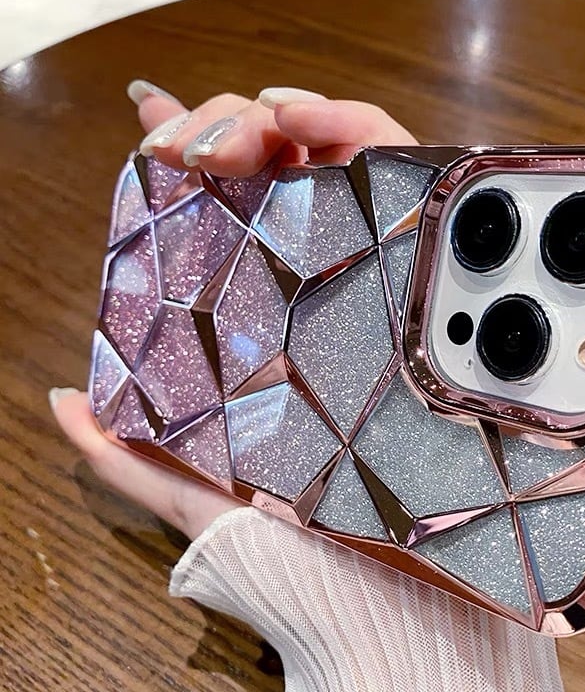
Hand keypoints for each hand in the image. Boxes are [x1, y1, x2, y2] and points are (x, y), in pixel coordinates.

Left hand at [51, 80, 416, 538]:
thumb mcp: (193, 496)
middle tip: (201, 141)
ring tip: (255, 123)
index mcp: (265, 325)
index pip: (228, 221)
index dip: (191, 162)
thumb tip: (62, 404)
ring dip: (282, 122)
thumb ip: (127, 460)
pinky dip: (349, 128)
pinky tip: (306, 128)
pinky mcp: (415, 265)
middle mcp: (317, 290)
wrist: (381, 569)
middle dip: (234, 130)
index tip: (154, 133)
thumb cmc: (289, 536)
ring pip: (331, 160)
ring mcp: (369, 273)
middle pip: (278, 177)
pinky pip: (393, 174)